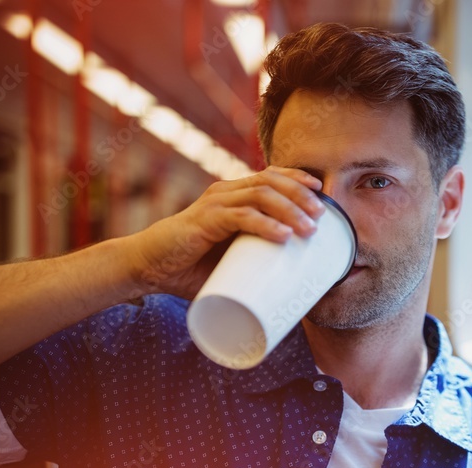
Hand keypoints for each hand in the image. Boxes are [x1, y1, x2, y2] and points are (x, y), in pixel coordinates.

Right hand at [123, 166, 325, 298]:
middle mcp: (225, 193)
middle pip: (272, 181)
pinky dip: (265, 224)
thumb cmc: (190, 266)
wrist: (148, 267)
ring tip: (309, 229)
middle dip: (301, 195)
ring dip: (290, 209)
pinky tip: (283, 235)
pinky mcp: (205, 221)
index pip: (271, 176)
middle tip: (321, 216)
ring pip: (261, 195)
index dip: (298, 179)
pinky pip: (241, 216)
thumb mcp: (230, 260)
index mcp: (233, 196)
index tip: (323, 194)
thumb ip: (253, 263)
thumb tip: (290, 287)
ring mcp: (215, 205)